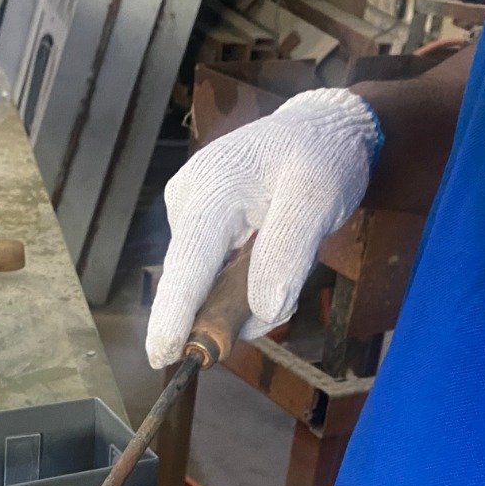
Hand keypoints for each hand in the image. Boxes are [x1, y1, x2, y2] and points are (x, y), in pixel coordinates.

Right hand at [145, 88, 381, 367]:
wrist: (316, 128)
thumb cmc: (321, 159)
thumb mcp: (319, 202)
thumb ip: (289, 254)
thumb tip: (262, 311)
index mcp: (214, 188)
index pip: (189, 262)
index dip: (175, 314)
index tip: (163, 357)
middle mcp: (188, 198)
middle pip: (191, 278)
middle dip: (221, 311)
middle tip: (270, 313)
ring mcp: (187, 208)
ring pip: (205, 278)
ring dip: (239, 294)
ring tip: (287, 261)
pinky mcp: (194, 218)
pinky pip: (211, 266)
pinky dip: (238, 279)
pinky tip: (267, 258)